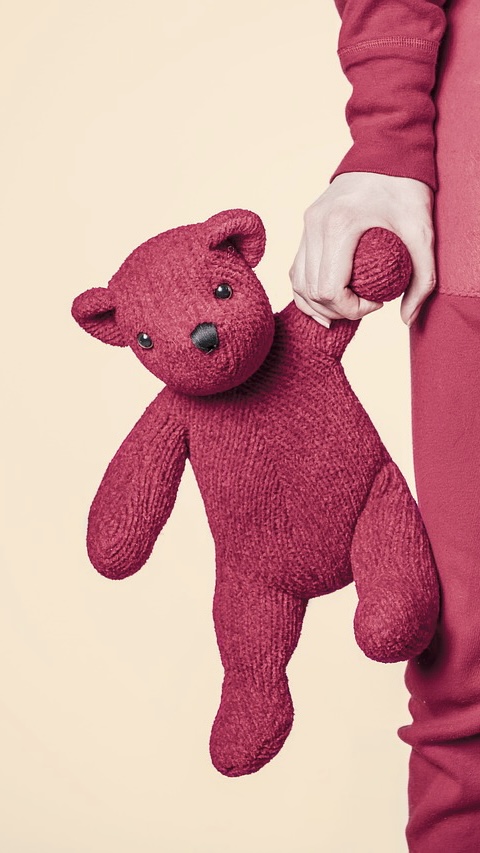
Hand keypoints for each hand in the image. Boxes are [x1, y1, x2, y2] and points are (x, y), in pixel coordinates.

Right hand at [289, 172, 436, 327]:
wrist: (388, 148)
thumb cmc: (407, 188)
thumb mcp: (423, 234)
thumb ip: (422, 279)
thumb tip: (406, 318)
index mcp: (340, 226)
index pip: (330, 289)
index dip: (351, 309)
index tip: (376, 303)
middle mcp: (316, 225)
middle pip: (311, 291)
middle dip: (336, 310)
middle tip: (364, 306)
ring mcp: (307, 224)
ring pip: (297, 283)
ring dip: (318, 305)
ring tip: (345, 308)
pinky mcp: (307, 224)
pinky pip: (296, 268)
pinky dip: (306, 290)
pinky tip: (325, 302)